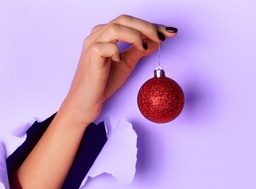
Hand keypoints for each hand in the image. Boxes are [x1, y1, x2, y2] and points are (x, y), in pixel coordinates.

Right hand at [59, 14, 177, 125]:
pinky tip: (120, 60)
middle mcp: (98, 35)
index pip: (131, 22)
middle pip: (124, 19)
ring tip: (145, 47)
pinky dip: (116, 50)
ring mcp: (92, 45)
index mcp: (106, 34)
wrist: (86, 102)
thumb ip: (140, 50)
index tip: (169, 32)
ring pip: (115, 27)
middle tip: (162, 37)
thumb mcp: (127, 62)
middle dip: (147, 27)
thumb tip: (157, 40)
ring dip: (135, 35)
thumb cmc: (104, 82)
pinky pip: (105, 46)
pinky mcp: (90, 58)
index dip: (151, 25)